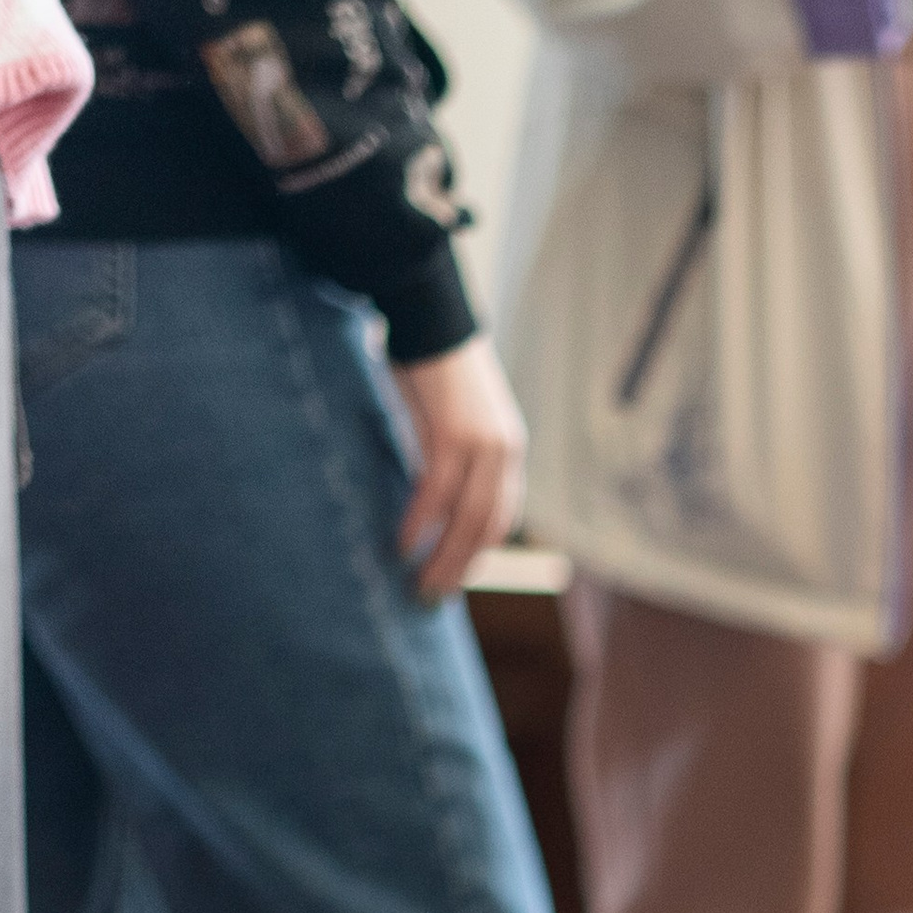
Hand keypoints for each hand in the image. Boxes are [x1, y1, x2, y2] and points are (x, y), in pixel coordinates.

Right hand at [391, 333, 526, 602]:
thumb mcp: (455, 418)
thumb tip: (433, 498)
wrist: (431, 315)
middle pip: (487, 528)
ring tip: (419, 586)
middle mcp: (504, 452)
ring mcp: (482, 444)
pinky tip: (403, 546)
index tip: (456, 576)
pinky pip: (436, 493)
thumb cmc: (434, 365)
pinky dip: (420, 524)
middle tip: (434, 597)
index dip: (479, 552)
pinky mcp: (453, 434)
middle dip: (461, 568)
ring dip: (441, 559)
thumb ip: (454, 457)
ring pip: (465, 519)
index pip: (501, 517)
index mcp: (509, 450)